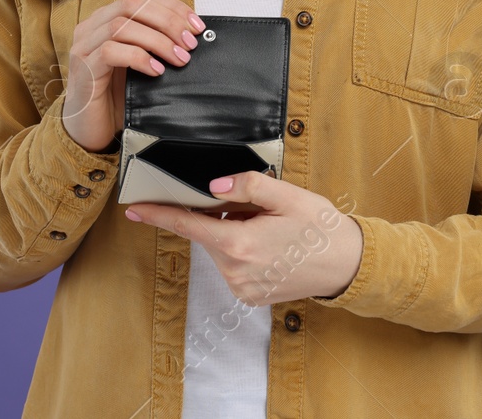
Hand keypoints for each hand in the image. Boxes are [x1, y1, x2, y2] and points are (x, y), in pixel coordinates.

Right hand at [61, 0, 203, 153]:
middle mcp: (91, 27)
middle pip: (132, 4)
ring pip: (122, 26)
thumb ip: (156, 43)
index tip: (196, 25)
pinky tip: (156, 71)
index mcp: (106, 18)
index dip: (172, 6)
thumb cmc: (117, 94)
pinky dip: (138, 58)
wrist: (89, 128)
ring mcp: (84, 46)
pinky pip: (110, 52)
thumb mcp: (141, 62)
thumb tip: (192, 34)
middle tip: (190, 43)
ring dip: (158, 40)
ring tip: (180, 59)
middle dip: (167, 21)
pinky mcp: (83, 69)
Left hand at [123, 171, 363, 305]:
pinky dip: (243, 250)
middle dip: (221, 216)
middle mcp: (235, 271)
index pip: (187, 224)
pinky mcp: (250, 296)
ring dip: (234, 233)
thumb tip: (212, 187)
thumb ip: (246, 186)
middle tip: (257, 208)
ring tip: (271, 229)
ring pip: (221, 249)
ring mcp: (242, 288)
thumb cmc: (320, 228)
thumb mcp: (287, 195)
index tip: (134, 208)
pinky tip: (270, 246)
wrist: (348, 266)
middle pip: (208, 234)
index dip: (158, 214)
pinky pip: (233, 265)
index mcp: (239, 243)